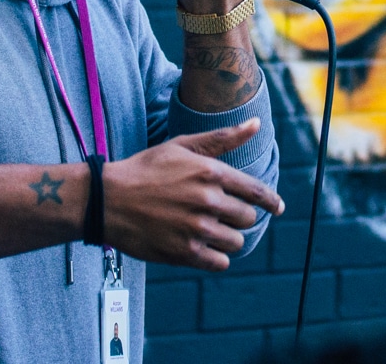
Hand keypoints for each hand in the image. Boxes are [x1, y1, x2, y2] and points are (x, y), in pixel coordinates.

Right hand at [103, 119, 283, 270]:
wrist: (107, 200)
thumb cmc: (145, 169)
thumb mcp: (182, 146)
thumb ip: (222, 138)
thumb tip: (256, 123)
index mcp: (211, 173)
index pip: (256, 192)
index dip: (271, 201)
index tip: (278, 208)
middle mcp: (208, 201)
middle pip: (247, 219)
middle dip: (239, 217)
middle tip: (222, 215)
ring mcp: (197, 229)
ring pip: (236, 242)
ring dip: (227, 238)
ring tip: (209, 231)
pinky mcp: (185, 253)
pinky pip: (220, 263)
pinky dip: (216, 257)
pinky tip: (202, 247)